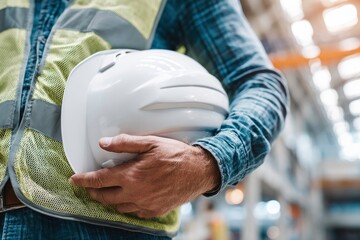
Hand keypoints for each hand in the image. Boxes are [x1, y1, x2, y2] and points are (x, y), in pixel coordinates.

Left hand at [70, 134, 219, 218]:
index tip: (75, 179)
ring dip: (108, 200)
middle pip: (104, 197)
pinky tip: (128, 199)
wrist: (199, 172)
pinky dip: (126, 206)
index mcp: (131, 176)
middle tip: (89, 187)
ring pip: (118, 206)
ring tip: (107, 192)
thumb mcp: (151, 143)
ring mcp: (145, 205)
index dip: (84, 180)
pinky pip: (134, 212)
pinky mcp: (155, 211)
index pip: (99, 180)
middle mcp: (135, 193)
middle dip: (93, 192)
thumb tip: (104, 143)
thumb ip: (125, 144)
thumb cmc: (176, 156)